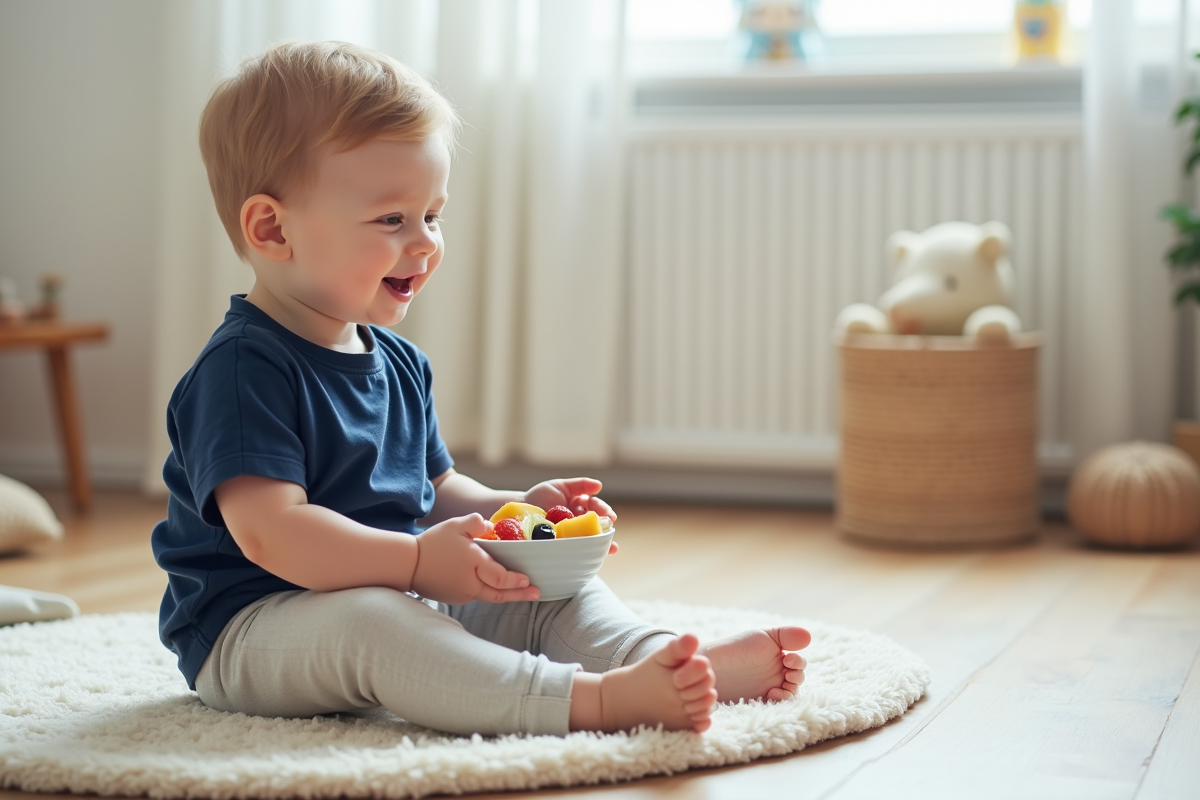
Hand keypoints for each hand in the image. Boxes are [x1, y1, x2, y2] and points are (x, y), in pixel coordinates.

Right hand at [411, 514, 540, 604]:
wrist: (408, 563)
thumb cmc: (433, 543)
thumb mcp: (455, 525)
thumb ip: (476, 523)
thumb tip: (491, 525)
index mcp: (473, 563)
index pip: (500, 577)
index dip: (516, 581)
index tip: (528, 579)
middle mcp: (470, 582)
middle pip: (500, 594)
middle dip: (520, 594)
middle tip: (536, 593)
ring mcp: (462, 593)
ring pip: (489, 596)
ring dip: (506, 595)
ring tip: (522, 592)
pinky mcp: (455, 598)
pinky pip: (477, 596)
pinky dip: (490, 592)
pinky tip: (497, 587)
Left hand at [525, 477, 618, 554]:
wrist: (520, 512)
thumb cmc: (538, 497)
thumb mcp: (559, 486)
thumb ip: (579, 485)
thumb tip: (599, 485)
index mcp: (580, 507)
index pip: (597, 508)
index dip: (605, 511)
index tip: (609, 516)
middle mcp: (579, 522)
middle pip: (598, 525)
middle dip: (606, 528)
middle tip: (608, 528)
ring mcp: (572, 535)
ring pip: (591, 539)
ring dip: (604, 544)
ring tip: (611, 548)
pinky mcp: (564, 546)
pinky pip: (577, 549)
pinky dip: (588, 552)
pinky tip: (596, 555)